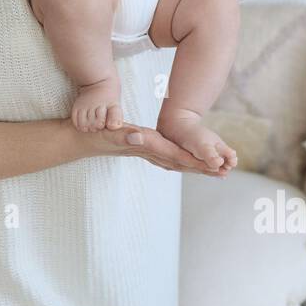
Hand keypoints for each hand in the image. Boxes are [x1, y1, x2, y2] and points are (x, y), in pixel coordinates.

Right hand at [79, 118, 229, 176]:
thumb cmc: (95, 135)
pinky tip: (188, 163)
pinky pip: (167, 158)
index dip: (193, 160)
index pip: (174, 154)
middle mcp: (148, 151)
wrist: (82, 141)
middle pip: (179, 162)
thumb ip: (124, 134)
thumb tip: (138, 135)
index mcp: (145, 145)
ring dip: (194, 167)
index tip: (211, 164)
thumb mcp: (109, 132)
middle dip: (201, 168)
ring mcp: (145, 152)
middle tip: (223, 172)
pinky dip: (181, 162)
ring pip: (176, 162)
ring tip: (214, 171)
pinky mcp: (143, 150)